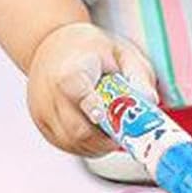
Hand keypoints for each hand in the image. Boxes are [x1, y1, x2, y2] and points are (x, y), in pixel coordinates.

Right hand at [25, 22, 157, 155]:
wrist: (52, 46)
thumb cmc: (90, 50)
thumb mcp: (121, 52)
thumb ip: (138, 75)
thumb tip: (150, 100)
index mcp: (72, 70)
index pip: (76, 90)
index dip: (91, 106)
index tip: (105, 117)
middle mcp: (51, 93)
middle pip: (77, 128)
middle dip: (106, 138)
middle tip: (126, 133)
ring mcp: (43, 111)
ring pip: (73, 143)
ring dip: (98, 145)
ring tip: (112, 129)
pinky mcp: (42, 124)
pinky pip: (67, 146)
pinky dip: (87, 146)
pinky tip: (98, 133)